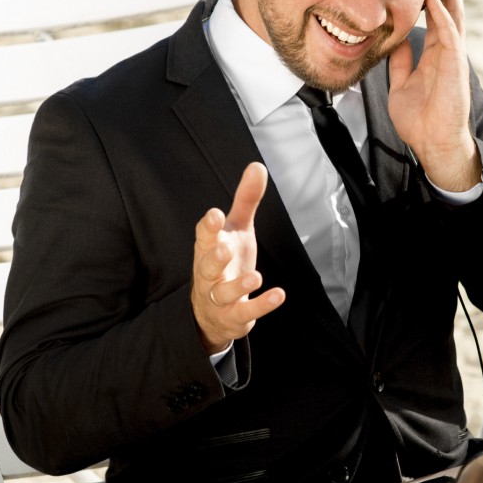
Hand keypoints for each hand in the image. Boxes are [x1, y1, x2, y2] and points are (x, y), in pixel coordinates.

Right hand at [191, 161, 284, 354]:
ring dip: (238, 285)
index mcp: (209, 248)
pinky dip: (261, 305)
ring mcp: (219, 297)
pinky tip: (278, 295)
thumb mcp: (237, 230)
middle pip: (206, 265)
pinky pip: (246, 312)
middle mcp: (210, 273)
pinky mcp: (234, 316)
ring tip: (256, 276)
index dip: (208, 227)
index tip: (215, 214)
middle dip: (214, 258)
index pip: (204, 236)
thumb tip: (257, 166)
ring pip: (223, 292)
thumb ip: (245, 200)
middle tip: (223, 248)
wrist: (214, 312)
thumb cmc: (227, 262)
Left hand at [387, 0, 480, 191]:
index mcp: (434, 57)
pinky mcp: (455, 65)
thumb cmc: (419, 121)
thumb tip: (392, 42)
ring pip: (453, 17)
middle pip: (447, 13)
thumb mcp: (400, 85)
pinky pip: (449, 33)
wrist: (433, 144)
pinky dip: (442, 13)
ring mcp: (453, 58)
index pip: (434, 21)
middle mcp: (446, 53)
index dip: (429, 0)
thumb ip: (399, 63)